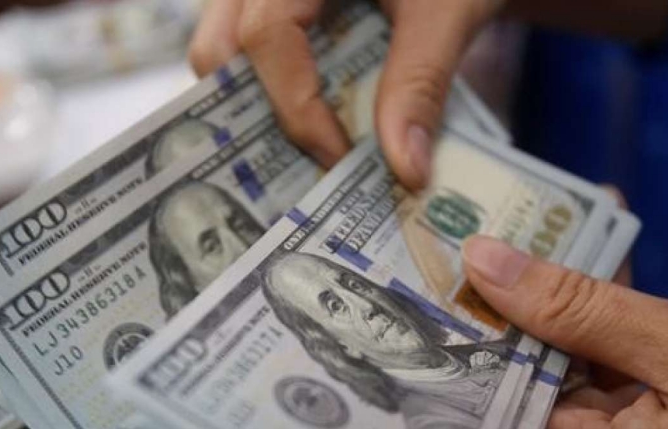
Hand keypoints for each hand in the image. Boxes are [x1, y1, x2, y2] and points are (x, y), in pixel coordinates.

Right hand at [188, 0, 502, 188]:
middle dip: (254, 113)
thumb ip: (422, 82)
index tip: (338, 158)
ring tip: (311, 145)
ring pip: (224, 48)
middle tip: (306, 164)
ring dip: (259, 102)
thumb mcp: (447, 12)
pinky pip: (251, 48)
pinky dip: (275, 88)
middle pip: (219, 46)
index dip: (295, 105)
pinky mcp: (275, 6)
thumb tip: (405, 172)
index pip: (267, 33)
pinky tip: (318, 120)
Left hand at [461, 235, 667, 428]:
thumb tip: (484, 263)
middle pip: (511, 398)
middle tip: (503, 241)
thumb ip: (577, 306)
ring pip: (545, 401)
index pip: (480, 404)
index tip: (447, 270)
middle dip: (516, 315)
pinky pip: (577, 420)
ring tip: (561, 251)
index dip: (463, 333)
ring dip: (556, 331)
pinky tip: (596, 300)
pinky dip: (587, 364)